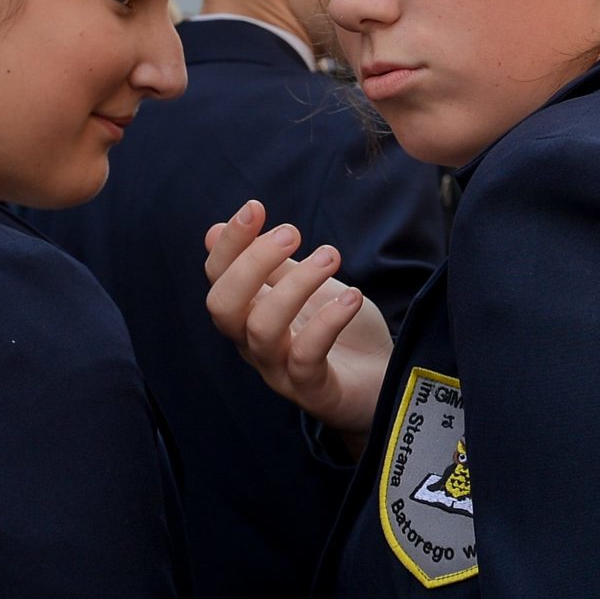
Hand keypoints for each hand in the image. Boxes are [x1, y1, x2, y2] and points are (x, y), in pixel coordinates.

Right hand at [205, 201, 391, 436]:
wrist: (384, 383)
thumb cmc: (343, 333)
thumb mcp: (306, 287)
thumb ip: (269, 264)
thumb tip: (216, 228)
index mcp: (249, 315)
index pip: (218, 278)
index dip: (229, 243)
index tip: (255, 208)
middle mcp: (254, 345)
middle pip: (223, 306)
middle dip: (252, 262)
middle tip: (292, 232)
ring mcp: (279, 371)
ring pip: (261, 328)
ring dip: (295, 284)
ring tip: (331, 255)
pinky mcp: (312, 390)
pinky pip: (306, 356)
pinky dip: (328, 320)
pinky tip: (352, 296)